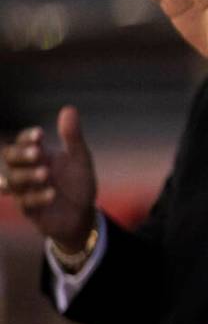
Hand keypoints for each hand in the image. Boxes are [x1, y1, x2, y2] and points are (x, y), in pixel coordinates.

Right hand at [1, 107, 96, 250]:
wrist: (83, 214)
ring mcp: (25, 190)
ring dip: (28, 175)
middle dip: (21, 154)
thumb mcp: (80, 159)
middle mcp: (26, 170)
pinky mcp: (30, 210)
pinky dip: (37, 197)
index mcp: (37, 155)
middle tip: (38, 152)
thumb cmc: (78, 183)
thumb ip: (73, 136)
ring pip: (12, 180)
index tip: (40, 134)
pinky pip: (25, 202)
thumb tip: (69, 109)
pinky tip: (52, 193)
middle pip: (9, 158)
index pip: (22, 141)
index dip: (27, 137)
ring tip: (46, 173)